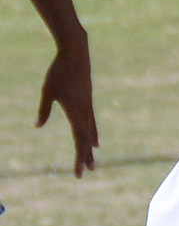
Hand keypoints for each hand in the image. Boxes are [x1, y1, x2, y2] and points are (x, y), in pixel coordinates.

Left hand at [38, 44, 97, 177]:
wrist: (76, 52)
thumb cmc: (59, 71)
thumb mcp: (47, 91)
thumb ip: (44, 109)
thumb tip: (37, 126)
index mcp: (75, 110)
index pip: (79, 139)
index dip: (79, 156)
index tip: (79, 171)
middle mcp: (85, 110)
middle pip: (86, 138)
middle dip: (86, 156)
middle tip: (88, 172)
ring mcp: (88, 105)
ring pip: (91, 130)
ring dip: (90, 146)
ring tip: (93, 158)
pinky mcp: (87, 99)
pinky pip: (91, 121)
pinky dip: (93, 132)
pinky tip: (95, 139)